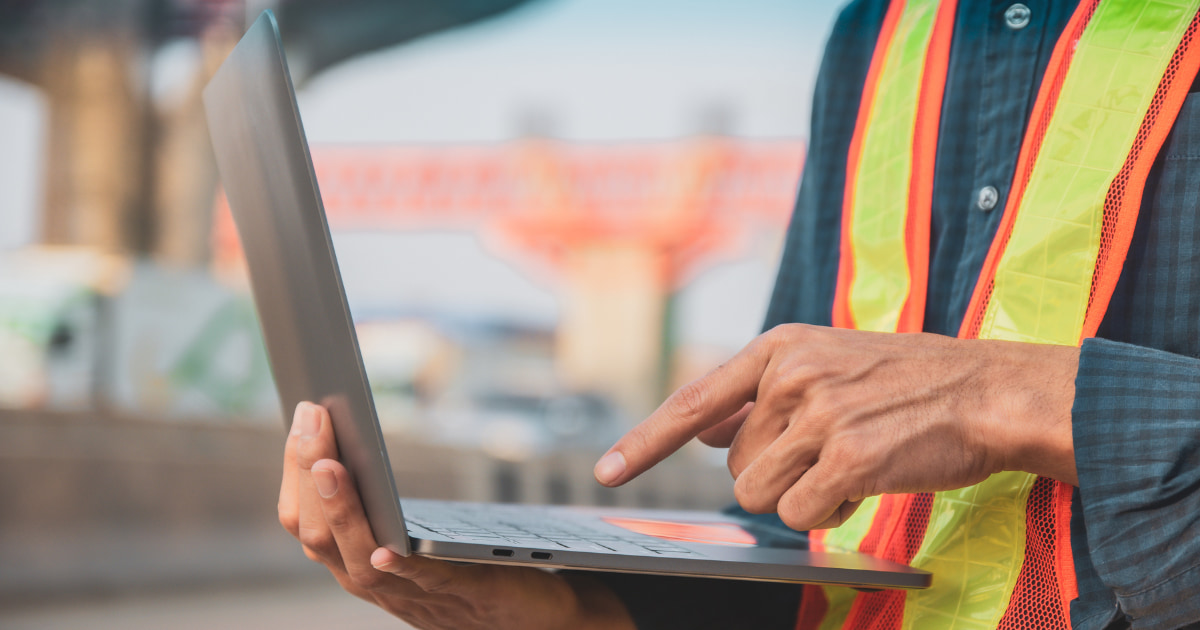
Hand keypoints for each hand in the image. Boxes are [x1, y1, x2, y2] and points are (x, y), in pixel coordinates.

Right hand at [280, 402, 633, 629]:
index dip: (296, 471)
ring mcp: (414, 596)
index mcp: (361, 562)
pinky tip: (386, 548)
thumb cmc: (474, 561)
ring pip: (359, 562)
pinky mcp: (463, 595)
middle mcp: (376, 584)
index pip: (307, 522)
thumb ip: (386, 493)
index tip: (301, 414)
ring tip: (329, 465)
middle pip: (321, 537)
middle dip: (310, 473)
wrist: (537, 609)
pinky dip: (399, 567)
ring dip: (341, 512)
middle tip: (312, 416)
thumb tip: (354, 424)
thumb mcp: (418, 526)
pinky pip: (421, 585)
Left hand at [593, 324, 1078, 530]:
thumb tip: (702, 431)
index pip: (693, 402)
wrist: (985, 390)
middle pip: (734, 466)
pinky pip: (798, 514)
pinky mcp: (848, 456)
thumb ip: (756, 398)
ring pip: (759, 495)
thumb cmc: (905, 382)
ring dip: (800, 496)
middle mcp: (790, 377)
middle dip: (774, 475)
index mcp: (779, 349)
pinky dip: (826, 513)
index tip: (607, 472)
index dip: (645, 442)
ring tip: (849, 463)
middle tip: (830, 452)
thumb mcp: (824, 366)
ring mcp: (818, 415)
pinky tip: (864, 483)